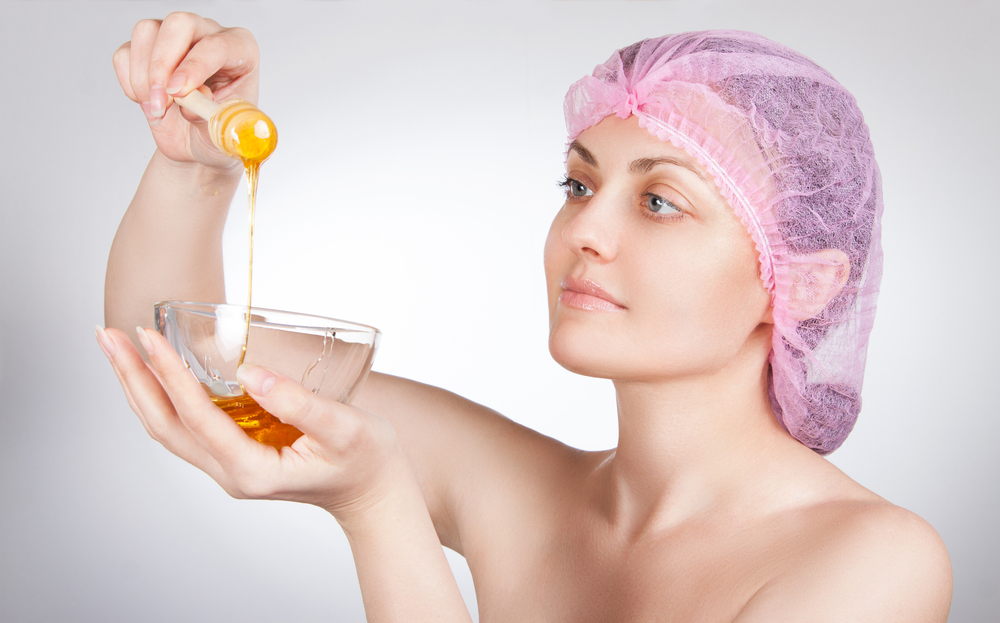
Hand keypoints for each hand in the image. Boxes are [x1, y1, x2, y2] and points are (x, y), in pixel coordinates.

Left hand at [95, 325, 405, 520]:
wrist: (372, 491)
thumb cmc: (366, 460)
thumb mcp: (345, 429)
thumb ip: (301, 404)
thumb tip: (252, 374)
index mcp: (253, 470)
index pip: (197, 417)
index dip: (170, 375)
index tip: (150, 338)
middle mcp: (230, 473)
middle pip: (164, 424)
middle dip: (133, 378)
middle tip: (108, 335)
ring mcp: (228, 466)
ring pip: (168, 426)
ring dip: (139, 385)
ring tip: (117, 346)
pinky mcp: (233, 453)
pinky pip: (185, 425)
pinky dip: (162, 394)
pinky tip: (155, 369)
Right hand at [112, 13, 259, 170]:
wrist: (199, 145)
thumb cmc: (219, 134)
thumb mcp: (225, 132)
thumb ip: (210, 113)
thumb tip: (188, 98)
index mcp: (240, 50)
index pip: (215, 44)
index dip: (195, 67)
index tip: (179, 92)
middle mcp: (208, 35)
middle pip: (179, 24)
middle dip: (163, 65)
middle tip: (163, 102)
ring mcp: (176, 40)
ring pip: (147, 32)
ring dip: (144, 76)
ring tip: (159, 109)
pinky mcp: (147, 51)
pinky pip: (126, 53)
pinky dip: (130, 81)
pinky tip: (148, 103)